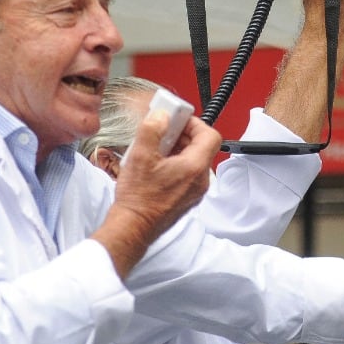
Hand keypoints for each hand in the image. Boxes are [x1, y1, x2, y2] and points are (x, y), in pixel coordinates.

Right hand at [93, 110, 220, 276]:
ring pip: (194, 161)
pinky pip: (187, 175)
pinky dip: (176, 164)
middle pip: (202, 147)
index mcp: (195, 167)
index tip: (179, 120)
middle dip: (183, 135)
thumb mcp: (140, 155)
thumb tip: (161, 116)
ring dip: (178, 150)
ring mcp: (194, 192)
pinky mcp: (186, 199)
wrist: (133, 227)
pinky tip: (155, 166)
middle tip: (164, 131)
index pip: (210, 135)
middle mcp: (200, 181)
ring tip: (155, 148)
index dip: (195, 123)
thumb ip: (152, 129)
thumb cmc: (138, 199)